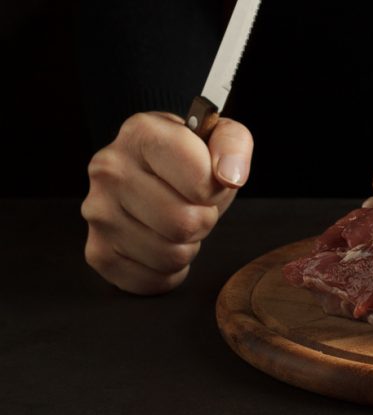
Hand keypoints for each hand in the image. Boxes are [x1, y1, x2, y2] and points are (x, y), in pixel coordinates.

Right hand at [82, 111, 253, 293]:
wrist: (153, 170)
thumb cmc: (189, 156)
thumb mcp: (218, 136)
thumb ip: (234, 145)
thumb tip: (229, 177)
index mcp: (141, 133)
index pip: (200, 181)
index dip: (217, 189)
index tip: (209, 181)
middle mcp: (109, 170)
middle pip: (184, 224)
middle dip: (204, 220)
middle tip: (195, 206)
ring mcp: (97, 212)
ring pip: (170, 256)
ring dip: (187, 246)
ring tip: (177, 220)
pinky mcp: (96, 251)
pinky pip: (151, 281)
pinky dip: (168, 271)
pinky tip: (163, 242)